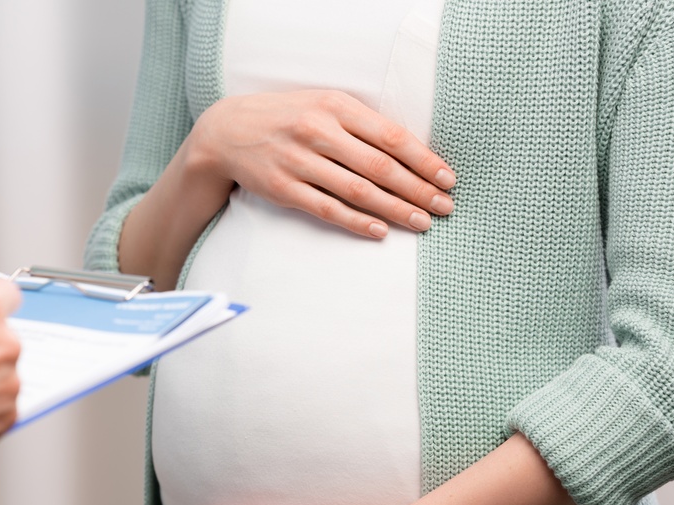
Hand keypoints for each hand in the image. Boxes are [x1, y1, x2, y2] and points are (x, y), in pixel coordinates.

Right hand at [190, 90, 455, 236]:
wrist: (227, 130)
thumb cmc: (288, 117)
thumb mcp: (324, 104)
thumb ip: (362, 124)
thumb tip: (411, 153)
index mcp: (335, 106)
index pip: (391, 136)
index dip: (423, 160)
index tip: (447, 178)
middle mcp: (318, 131)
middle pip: (380, 166)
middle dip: (417, 189)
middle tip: (444, 206)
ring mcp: (298, 161)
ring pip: (357, 190)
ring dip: (394, 209)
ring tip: (421, 222)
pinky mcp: (282, 188)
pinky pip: (326, 209)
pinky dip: (356, 222)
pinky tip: (379, 231)